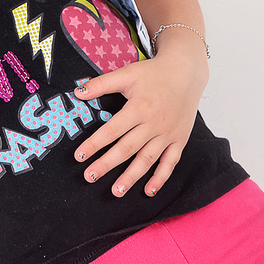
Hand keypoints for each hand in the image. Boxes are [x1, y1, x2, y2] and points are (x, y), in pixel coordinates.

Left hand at [71, 41, 207, 197]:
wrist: (186, 73)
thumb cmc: (153, 73)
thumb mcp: (126, 74)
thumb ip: (101, 84)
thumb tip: (77, 92)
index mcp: (139, 108)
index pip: (112, 131)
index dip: (95, 144)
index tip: (79, 156)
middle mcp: (154, 124)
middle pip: (127, 149)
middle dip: (107, 164)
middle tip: (90, 176)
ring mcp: (168, 134)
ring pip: (147, 160)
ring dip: (131, 177)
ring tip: (116, 191)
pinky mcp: (179, 140)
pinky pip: (170, 162)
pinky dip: (160, 178)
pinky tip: (148, 191)